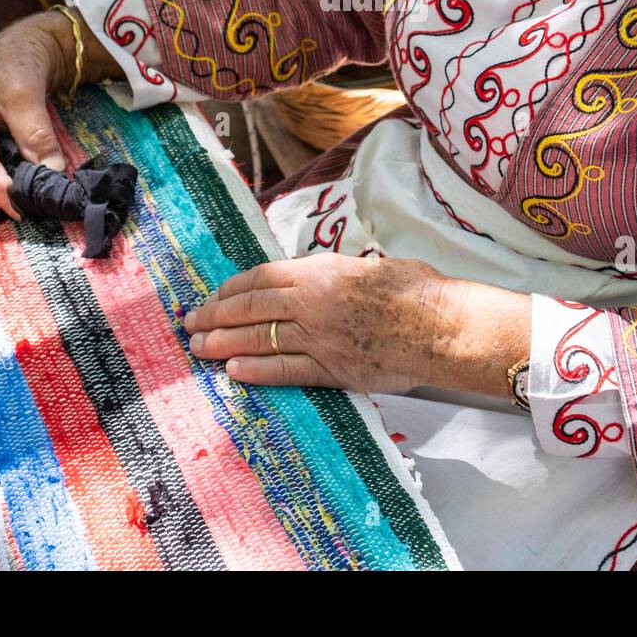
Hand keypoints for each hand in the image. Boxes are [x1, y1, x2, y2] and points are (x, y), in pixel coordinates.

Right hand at [0, 13, 77, 218]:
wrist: (21, 51)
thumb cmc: (17, 63)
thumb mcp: (27, 95)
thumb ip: (36, 134)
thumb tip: (52, 172)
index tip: (20, 206)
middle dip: (4, 188)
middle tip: (41, 197)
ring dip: (7, 184)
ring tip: (38, 186)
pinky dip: (8, 176)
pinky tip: (28, 175)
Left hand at [184, 254, 449, 392]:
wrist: (444, 327)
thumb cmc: (418, 290)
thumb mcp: (371, 265)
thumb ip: (337, 274)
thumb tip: (320, 279)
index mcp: (323, 271)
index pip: (262, 277)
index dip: (232, 288)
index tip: (214, 295)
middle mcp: (315, 302)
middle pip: (252, 309)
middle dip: (216, 316)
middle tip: (192, 323)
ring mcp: (322, 338)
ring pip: (261, 340)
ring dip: (225, 343)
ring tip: (200, 349)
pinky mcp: (333, 369)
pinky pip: (286, 370)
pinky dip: (258, 370)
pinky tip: (235, 370)